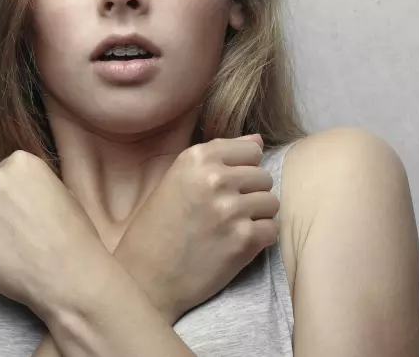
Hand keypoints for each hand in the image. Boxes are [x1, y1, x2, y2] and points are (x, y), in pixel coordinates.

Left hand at [0, 150, 110, 317]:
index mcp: (21, 162)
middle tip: (16, 231)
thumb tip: (24, 193)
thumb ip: (36, 186)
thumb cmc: (75, 236)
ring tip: (9, 248)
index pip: (7, 172)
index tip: (25, 212)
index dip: (15, 194)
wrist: (67, 273)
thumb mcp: (63, 193)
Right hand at [114, 134, 279, 322]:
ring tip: (233, 227)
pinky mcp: (244, 240)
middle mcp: (216, 178)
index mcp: (196, 158)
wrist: (146, 278)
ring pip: (271, 202)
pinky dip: (260, 238)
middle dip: (251, 194)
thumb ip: (217, 158)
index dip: (242, 169)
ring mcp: (231, 209)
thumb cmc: (157, 229)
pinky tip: (238, 244)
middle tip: (228, 212)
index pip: (250, 150)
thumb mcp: (177, 180)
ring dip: (258, 216)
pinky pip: (272, 229)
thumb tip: (258, 140)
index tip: (227, 186)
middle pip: (263, 176)